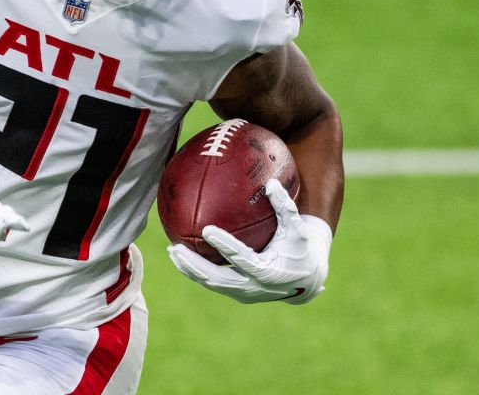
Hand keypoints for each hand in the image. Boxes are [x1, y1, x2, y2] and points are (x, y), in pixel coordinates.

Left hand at [167, 179, 331, 303]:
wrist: (306, 281)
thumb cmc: (300, 248)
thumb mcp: (297, 228)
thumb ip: (285, 207)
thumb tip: (271, 183)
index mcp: (268, 271)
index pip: (242, 258)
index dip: (224, 245)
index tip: (207, 230)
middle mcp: (253, 287)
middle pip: (217, 279)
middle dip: (194, 265)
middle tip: (176, 247)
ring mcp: (244, 293)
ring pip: (211, 283)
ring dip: (189, 269)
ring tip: (172, 251)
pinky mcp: (237, 294)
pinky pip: (213, 283)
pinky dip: (196, 272)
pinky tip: (182, 257)